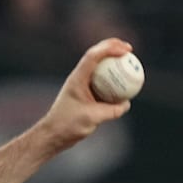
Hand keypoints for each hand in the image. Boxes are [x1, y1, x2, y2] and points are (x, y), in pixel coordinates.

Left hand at [37, 38, 134, 152]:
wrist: (53, 134)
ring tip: (129, 61)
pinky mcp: (86, 95)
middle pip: (96, 56)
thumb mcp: (92, 118)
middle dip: (112, 47)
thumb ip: (111, 110)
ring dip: (112, 61)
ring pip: (99, 68)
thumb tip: (126, 103)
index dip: (110, 48)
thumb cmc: (67, 125)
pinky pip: (102, 83)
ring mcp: (82, 86)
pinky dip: (113, 80)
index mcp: (77, 79)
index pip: (93, 56)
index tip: (126, 50)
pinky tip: (125, 85)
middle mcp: (79, 78)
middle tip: (129, 49)